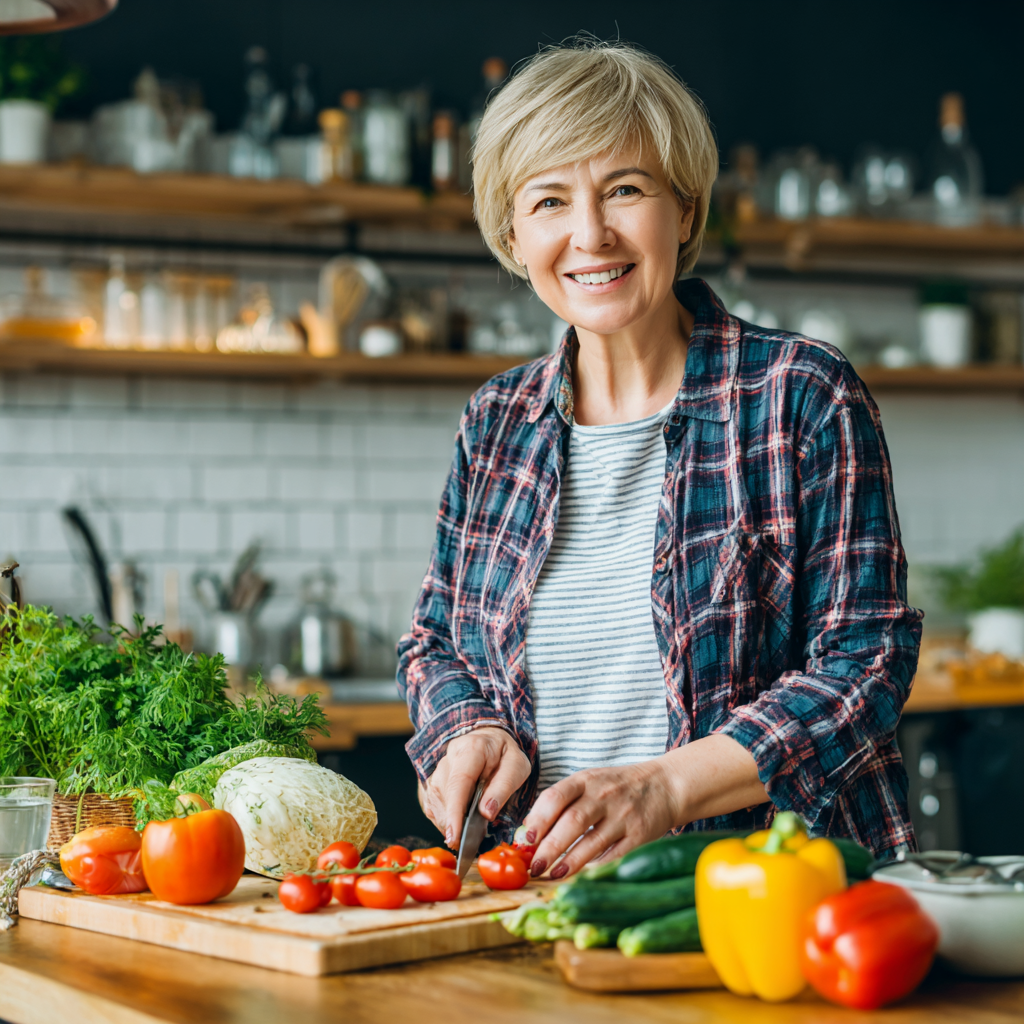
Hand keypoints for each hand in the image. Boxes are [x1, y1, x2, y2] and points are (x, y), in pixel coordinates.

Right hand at [419, 726, 531, 848]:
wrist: (489, 740)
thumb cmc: (504, 754)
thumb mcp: (517, 765)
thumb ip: (504, 786)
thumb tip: (486, 813)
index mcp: (472, 748)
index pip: (459, 782)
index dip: (455, 812)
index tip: (455, 836)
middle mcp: (449, 757)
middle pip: (444, 795)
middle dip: (454, 822)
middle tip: (468, 841)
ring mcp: (438, 769)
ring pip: (435, 802)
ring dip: (449, 822)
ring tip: (466, 831)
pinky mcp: (433, 782)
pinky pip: (432, 806)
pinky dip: (444, 820)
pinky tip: (457, 823)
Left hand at [522, 734, 767, 878]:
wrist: (665, 785)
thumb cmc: (618, 786)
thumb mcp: (589, 782)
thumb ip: (562, 802)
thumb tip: (530, 832)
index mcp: (585, 779)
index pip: (555, 797)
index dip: (538, 819)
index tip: (525, 840)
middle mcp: (603, 795)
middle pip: (571, 821)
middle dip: (550, 847)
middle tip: (534, 867)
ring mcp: (623, 815)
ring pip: (592, 841)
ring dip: (569, 862)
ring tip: (553, 875)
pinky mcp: (640, 834)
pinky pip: (614, 854)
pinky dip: (596, 867)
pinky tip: (582, 876)